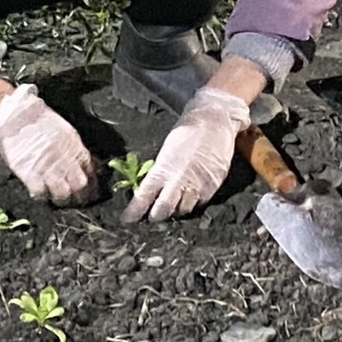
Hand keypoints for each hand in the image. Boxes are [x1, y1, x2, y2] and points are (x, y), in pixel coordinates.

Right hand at [0, 85, 97, 205]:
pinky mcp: (30, 174)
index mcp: (76, 148)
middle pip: (80, 185)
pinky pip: (40, 193)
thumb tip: (86, 163)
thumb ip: (75, 149)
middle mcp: (65, 160)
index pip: (92, 170)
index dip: (93, 182)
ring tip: (58, 198)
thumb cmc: (40, 120)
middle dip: (81, 194)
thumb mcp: (66, 132)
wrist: (17, 115)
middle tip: (77, 198)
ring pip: (64, 193)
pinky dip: (41, 195)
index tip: (92, 189)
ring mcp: (48, 169)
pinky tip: (40, 192)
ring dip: (62, 198)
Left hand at [122, 87, 251, 222]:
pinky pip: (199, 204)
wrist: (214, 122)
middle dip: (156, 216)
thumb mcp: (167, 150)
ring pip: (183, 211)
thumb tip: (153, 188)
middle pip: (163, 211)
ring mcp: (197, 186)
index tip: (127, 219)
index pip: (144, 197)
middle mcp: (179, 181)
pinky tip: (189, 197)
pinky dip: (192, 203)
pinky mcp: (212, 187)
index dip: (134, 211)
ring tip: (172, 206)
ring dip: (175, 211)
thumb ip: (161, 171)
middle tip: (152, 216)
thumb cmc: (188, 131)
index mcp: (163, 170)